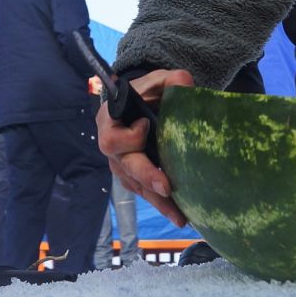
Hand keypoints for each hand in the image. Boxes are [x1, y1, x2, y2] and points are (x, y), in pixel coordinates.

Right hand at [96, 68, 193, 226]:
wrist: (146, 105)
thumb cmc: (148, 93)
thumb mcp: (159, 81)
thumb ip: (171, 80)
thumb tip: (184, 85)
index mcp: (110, 121)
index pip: (112, 137)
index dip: (129, 137)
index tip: (146, 125)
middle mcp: (112, 147)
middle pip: (125, 167)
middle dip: (146, 176)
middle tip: (166, 187)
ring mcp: (122, 165)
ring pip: (136, 186)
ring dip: (157, 201)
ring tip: (180, 216)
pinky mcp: (133, 178)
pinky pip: (144, 193)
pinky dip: (161, 204)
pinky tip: (179, 214)